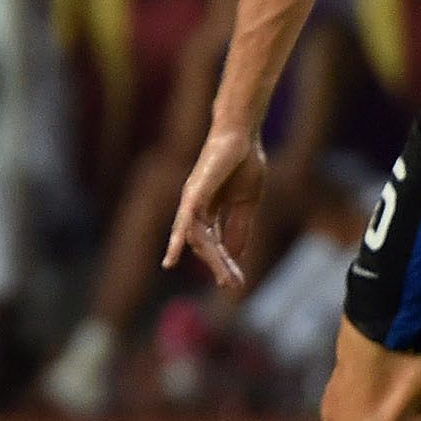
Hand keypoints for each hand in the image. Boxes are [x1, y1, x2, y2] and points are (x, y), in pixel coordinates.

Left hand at [162, 126, 267, 292]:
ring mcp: (192, 201)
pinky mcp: (194, 192)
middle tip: (232, 286)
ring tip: (225, 277)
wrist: (242, 135)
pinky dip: (177, 239)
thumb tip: (234, 256)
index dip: (224, 263)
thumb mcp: (246, 203)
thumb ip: (239, 227)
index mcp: (208, 212)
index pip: (214, 244)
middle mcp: (195, 209)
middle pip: (204, 245)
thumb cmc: (243, 163)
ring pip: (197, 239)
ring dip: (211, 259)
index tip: (235, 282)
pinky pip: (184, 220)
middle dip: (219, 266)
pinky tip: (173, 257)